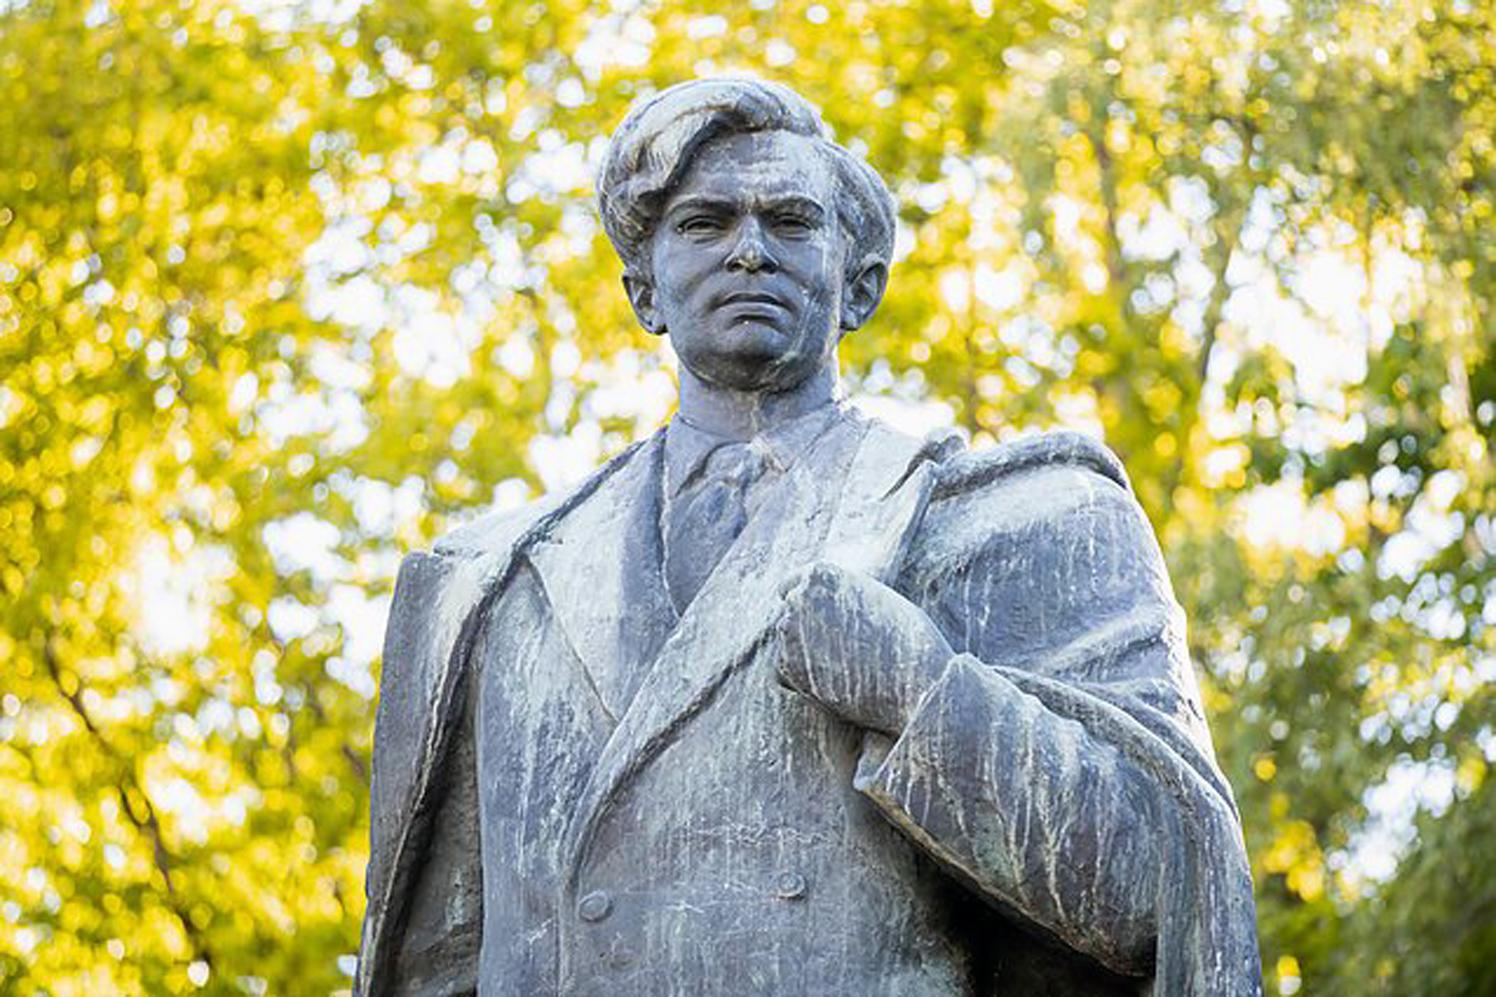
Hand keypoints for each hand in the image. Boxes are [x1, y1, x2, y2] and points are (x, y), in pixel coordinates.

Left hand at [774, 562, 954, 734]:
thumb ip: (843, 595)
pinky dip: (799, 681)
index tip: (815, 624)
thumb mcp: (876, 598)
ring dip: (802, 656)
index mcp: (820, 573)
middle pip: (785, 615)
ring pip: (784, 644)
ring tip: (842, 670)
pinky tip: (832, 685)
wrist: (916, 681)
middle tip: (832, 654)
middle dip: (802, 632)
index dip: (804, 606)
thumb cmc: (907, 640)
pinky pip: (781, 672)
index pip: (792, 586)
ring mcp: (789, 630)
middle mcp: (798, 596)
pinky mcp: (787, 666)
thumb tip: (824, 605)